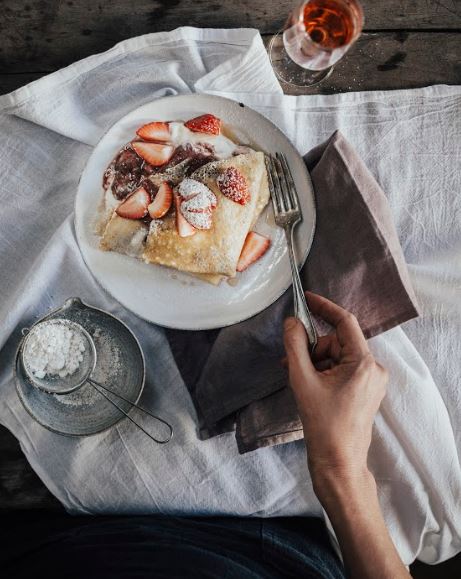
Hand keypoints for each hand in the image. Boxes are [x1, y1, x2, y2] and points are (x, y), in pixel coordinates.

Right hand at [283, 292, 387, 485]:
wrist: (338, 463)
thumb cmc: (322, 425)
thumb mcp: (302, 380)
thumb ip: (295, 346)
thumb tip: (292, 321)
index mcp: (364, 363)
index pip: (345, 322)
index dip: (324, 307)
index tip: (305, 299)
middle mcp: (374, 368)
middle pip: (337, 341)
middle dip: (312, 347)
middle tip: (290, 361)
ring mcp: (372, 381)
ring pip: (338, 356)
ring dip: (315, 361)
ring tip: (298, 379)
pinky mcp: (366, 390)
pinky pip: (342, 369)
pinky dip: (323, 371)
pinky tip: (309, 384)